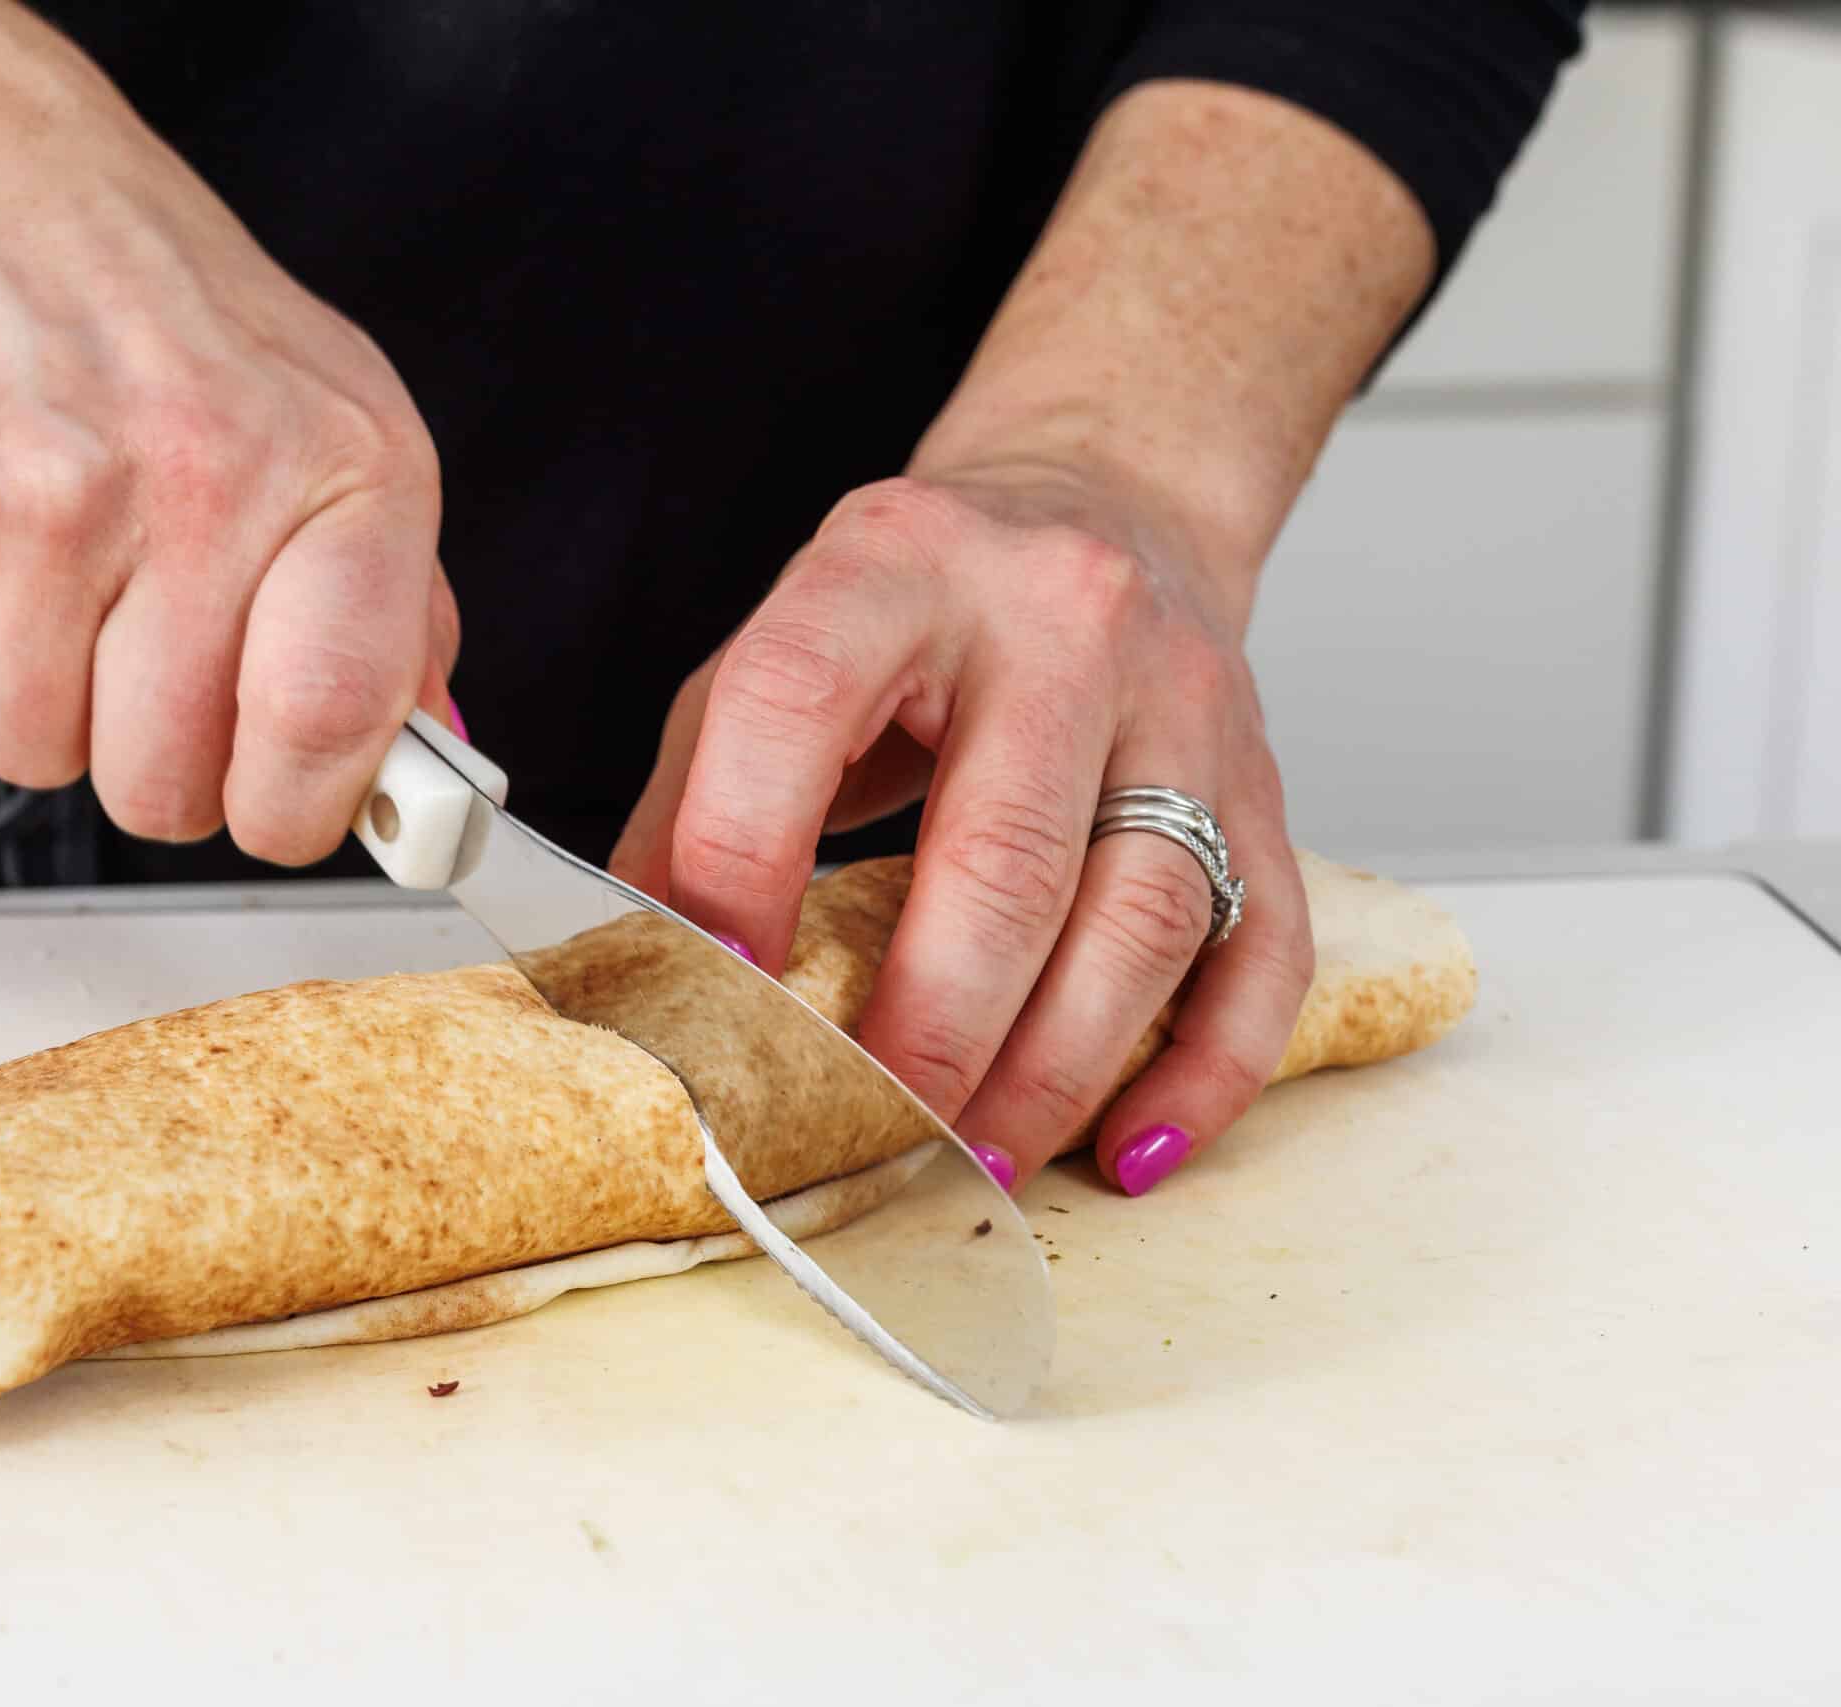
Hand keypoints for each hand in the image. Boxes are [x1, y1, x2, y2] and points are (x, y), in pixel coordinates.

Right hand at [0, 18, 454, 861]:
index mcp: (349, 468)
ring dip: (30, 692)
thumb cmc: (169, 325)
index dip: (295, 810)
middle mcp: (209, 466)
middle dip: (143, 758)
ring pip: (29, 744)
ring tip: (49, 569)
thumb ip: (392, 616)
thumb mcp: (339, 433)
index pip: (335, 719)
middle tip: (134, 654)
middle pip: (164, 780)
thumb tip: (416, 778)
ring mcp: (49, 471)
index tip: (274, 809)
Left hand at [611, 463, 1314, 1192]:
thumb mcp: (776, 650)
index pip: (798, 702)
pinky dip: (1205, 1071)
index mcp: (895, 567)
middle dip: (932, 1022)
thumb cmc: (918, 607)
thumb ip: (694, 800)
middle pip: (1004, 851)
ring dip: (1060, 1066)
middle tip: (876, 1127)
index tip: (719, 982)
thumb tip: (633, 973)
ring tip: (982, 1161)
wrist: (1106, 497)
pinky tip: (1129, 1149)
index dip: (743, 853)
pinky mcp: (1263, 786)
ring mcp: (1183, 703)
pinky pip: (1263, 949)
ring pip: (1146, 913)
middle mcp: (1059, 621)